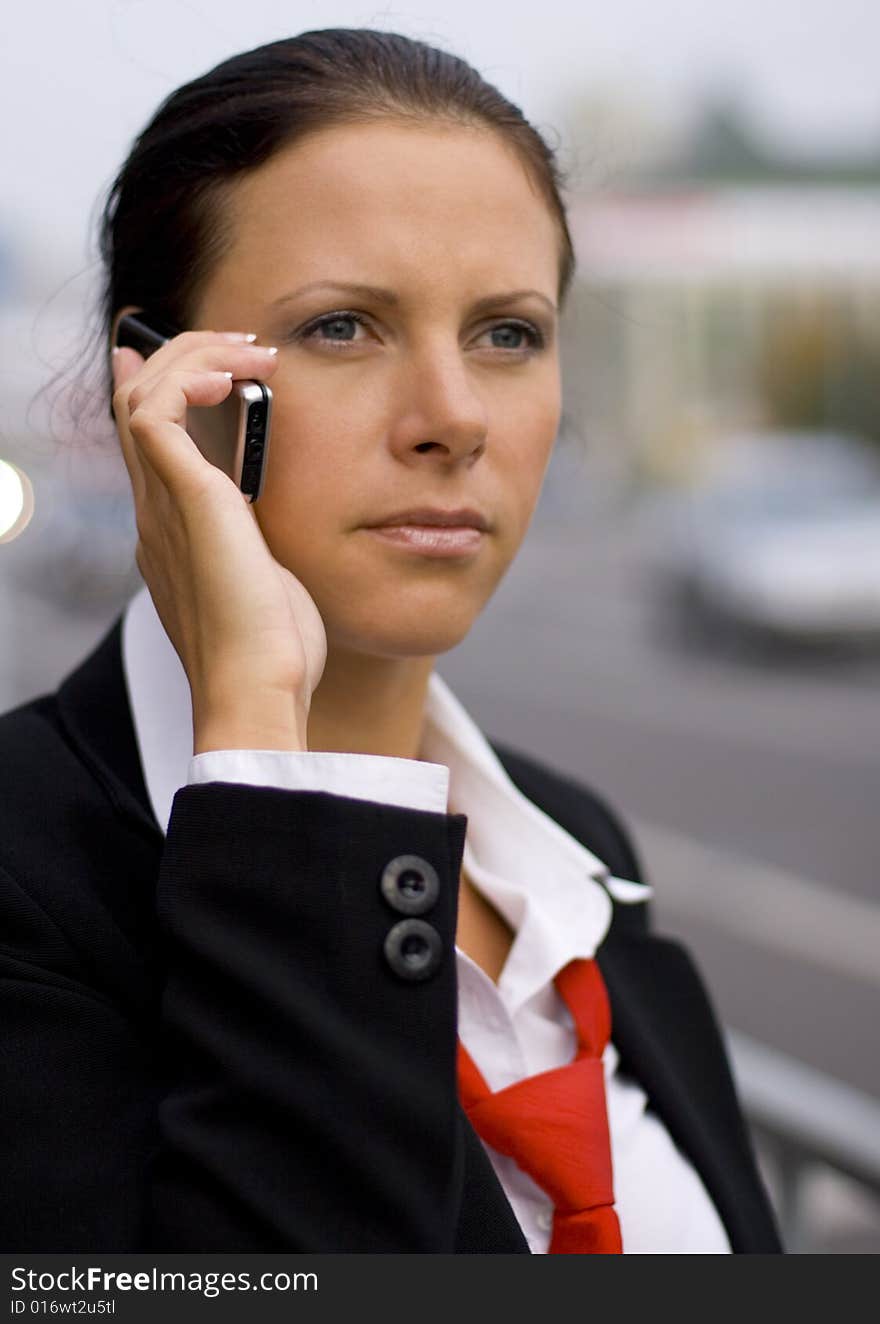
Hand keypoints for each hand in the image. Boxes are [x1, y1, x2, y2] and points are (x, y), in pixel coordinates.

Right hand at [111, 329, 326, 751]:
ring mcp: (161, 506)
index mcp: (175, 534)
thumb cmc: (275, 653)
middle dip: (187, 360)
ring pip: (142, 394)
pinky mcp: (181, 499)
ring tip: (250, 351)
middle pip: (139, 406)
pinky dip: (190, 377)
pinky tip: (237, 378)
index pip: (153, 443)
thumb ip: (264, 546)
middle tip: (246, 347)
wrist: (259, 690)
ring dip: (194, 357)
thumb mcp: (272, 584)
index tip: (213, 362)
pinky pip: (156, 409)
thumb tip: (275, 524)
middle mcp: (157, 514)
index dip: (171, 390)